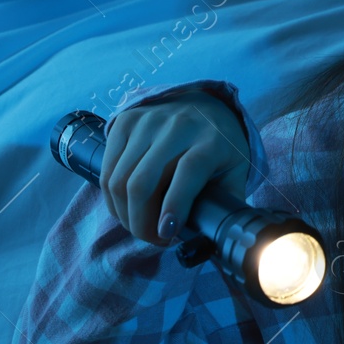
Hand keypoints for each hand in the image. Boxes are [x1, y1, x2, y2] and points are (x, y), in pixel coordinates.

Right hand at [99, 90, 251, 245]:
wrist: (205, 104)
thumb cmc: (221, 147)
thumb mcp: (235, 171)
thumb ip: (229, 202)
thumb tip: (220, 236)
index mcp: (211, 139)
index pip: (188, 171)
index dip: (174, 206)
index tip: (166, 234)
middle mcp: (178, 126)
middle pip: (142, 182)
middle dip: (141, 222)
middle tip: (152, 239)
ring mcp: (148, 122)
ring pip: (120, 179)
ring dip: (124, 214)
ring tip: (140, 227)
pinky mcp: (126, 121)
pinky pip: (107, 169)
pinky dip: (111, 198)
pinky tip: (125, 209)